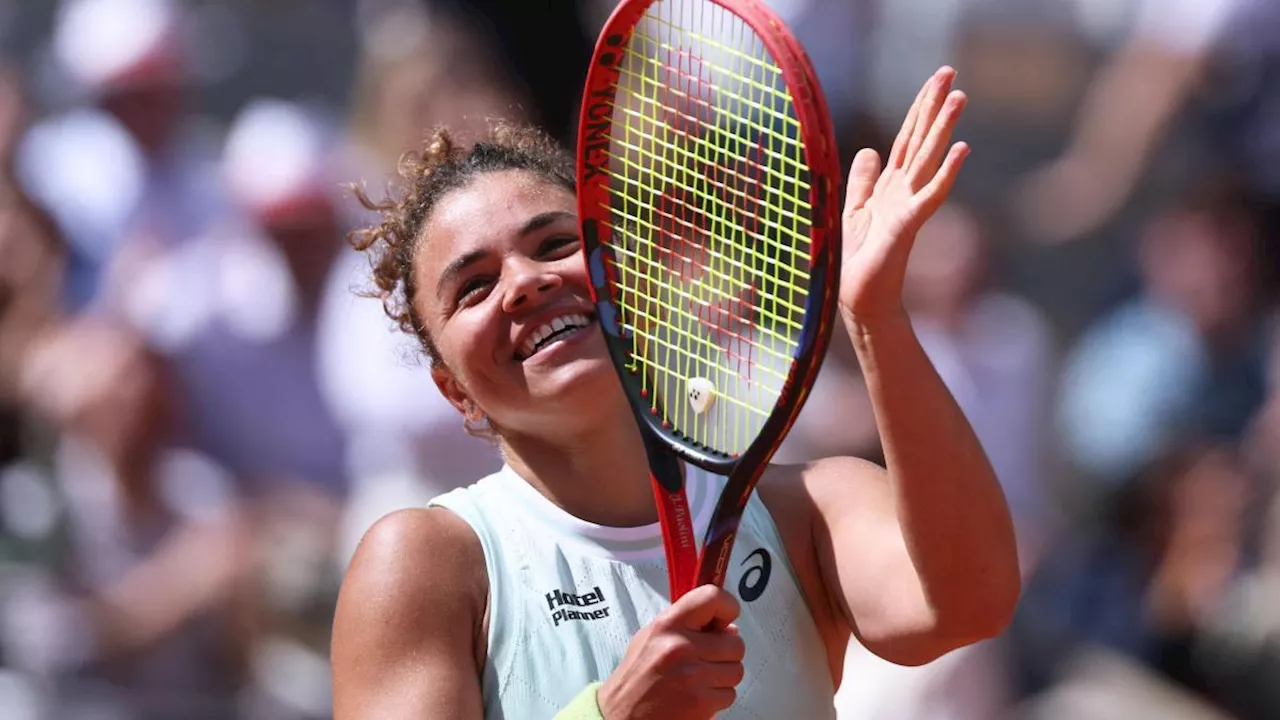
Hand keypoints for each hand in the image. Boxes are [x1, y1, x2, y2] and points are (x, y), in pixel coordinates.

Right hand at [597, 585, 744, 718]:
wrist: (621, 716)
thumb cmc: (636, 678)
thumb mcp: (651, 638)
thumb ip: (686, 626)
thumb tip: (727, 628)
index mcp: (667, 626)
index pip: (712, 598)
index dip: (728, 606)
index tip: (727, 618)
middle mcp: (680, 647)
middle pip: (735, 643)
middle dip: (727, 653)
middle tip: (708, 659)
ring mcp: (693, 676)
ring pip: (736, 670)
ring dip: (723, 677)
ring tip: (700, 679)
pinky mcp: (701, 703)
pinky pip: (729, 695)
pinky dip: (718, 698)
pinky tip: (697, 696)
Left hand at [839, 67, 968, 322]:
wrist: (861, 297)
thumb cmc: (859, 260)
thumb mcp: (853, 210)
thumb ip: (862, 181)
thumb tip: (869, 150)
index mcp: (890, 186)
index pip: (906, 138)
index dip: (919, 109)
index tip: (935, 80)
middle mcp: (904, 190)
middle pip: (920, 139)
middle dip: (933, 106)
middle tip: (950, 72)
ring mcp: (910, 205)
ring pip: (929, 158)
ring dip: (944, 128)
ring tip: (959, 97)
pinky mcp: (909, 224)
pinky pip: (932, 193)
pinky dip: (947, 171)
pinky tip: (963, 149)